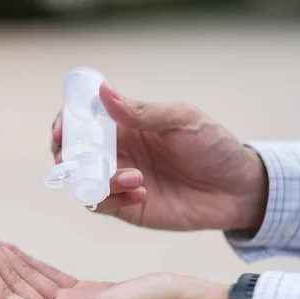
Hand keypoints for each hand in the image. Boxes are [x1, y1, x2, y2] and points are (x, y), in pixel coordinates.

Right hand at [51, 84, 267, 230]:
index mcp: (124, 125)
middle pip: (72, 152)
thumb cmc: (213, 146)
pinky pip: (101, 204)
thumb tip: (103, 92)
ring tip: (135, 178)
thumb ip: (141, 111)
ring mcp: (118, 179)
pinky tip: (142, 193)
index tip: (62, 130)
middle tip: (74, 161)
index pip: (83, 121)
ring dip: (98, 179)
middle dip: (66, 156)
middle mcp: (116, 151)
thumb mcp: (181, 119)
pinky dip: (113, 198)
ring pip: (82, 180)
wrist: (237, 189)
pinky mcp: (126, 206)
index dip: (65, 123)